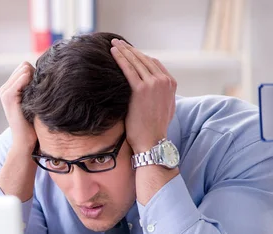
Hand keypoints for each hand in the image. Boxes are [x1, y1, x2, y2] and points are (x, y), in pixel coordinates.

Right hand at [0, 62, 37, 153]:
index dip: (35, 74)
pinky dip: (32, 82)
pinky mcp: (9, 97)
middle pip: (25, 65)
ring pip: (25, 69)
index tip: (41, 89)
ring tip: (38, 96)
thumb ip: (34, 88)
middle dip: (35, 75)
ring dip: (35, 79)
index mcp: (8, 89)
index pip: (24, 66)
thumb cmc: (33, 123)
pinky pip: (23, 77)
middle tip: (40, 93)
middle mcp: (4, 88)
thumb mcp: (32, 102)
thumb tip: (49, 73)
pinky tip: (36, 96)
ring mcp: (5, 92)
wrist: (25, 141)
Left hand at [110, 39, 176, 153]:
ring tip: (113, 44)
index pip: (154, 62)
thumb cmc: (154, 128)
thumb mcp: (165, 107)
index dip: (140, 56)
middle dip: (130, 49)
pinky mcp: (141, 89)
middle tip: (118, 42)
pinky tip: (112, 53)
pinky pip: (128, 69)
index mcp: (171, 83)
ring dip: (123, 51)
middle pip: (144, 59)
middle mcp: (164, 80)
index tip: (129, 52)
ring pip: (135, 61)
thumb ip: (162, 94)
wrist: (151, 141)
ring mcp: (153, 83)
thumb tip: (155, 89)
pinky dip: (120, 59)